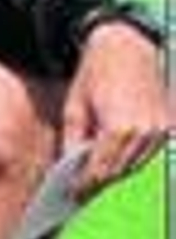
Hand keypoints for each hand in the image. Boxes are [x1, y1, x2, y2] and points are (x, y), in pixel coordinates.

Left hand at [60, 22, 172, 196]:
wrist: (125, 45)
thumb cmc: (93, 73)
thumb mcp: (74, 106)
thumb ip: (73, 139)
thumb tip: (72, 166)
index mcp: (118, 129)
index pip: (100, 169)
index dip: (84, 184)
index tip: (72, 193)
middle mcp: (144, 133)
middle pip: (119, 170)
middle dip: (99, 180)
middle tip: (81, 189)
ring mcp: (159, 130)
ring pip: (136, 164)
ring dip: (117, 170)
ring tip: (97, 175)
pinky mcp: (168, 125)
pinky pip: (149, 151)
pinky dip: (133, 156)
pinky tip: (117, 157)